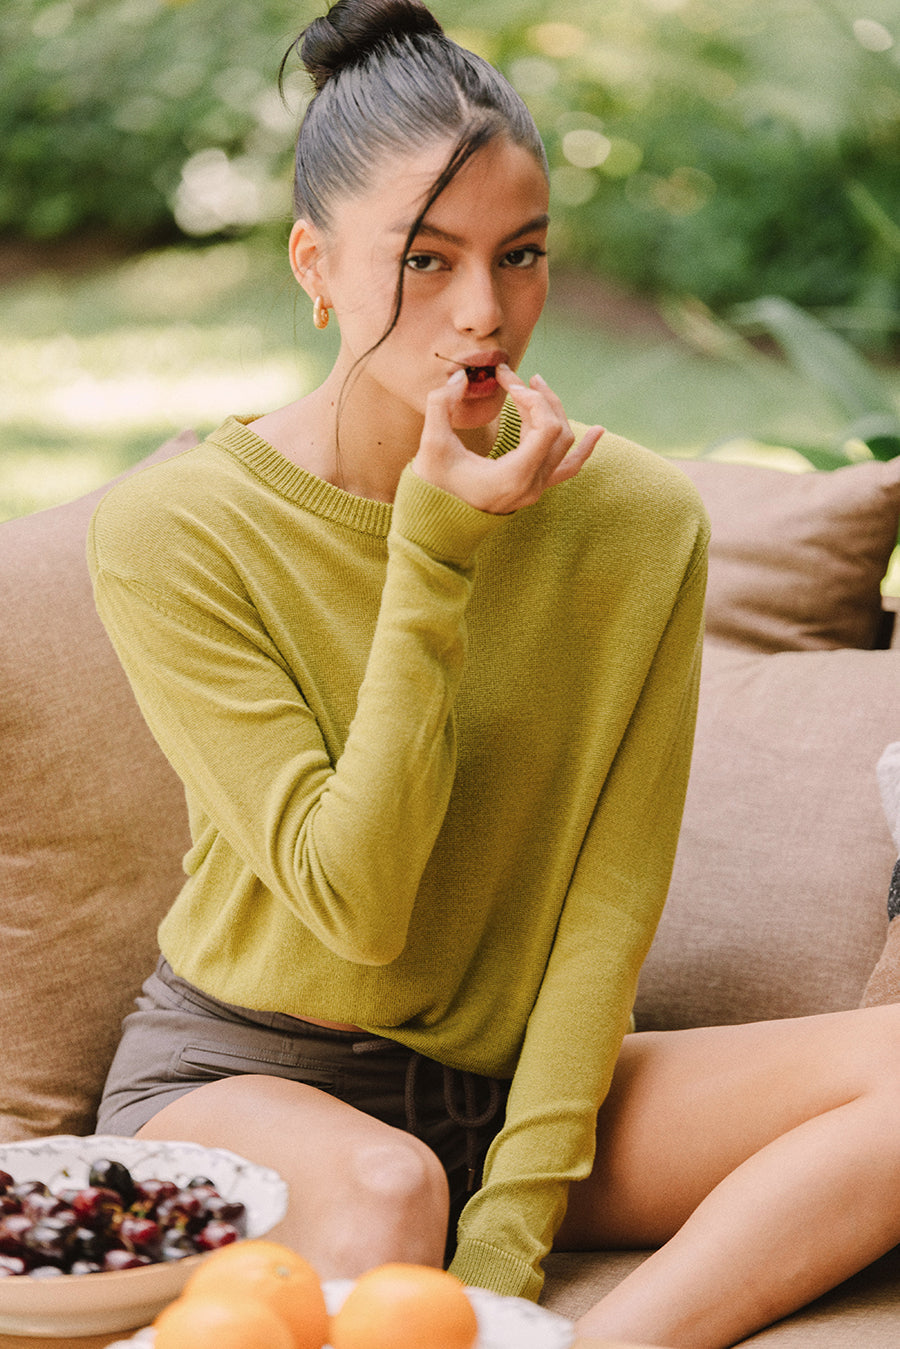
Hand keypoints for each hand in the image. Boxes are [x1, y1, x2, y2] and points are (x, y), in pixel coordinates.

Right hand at [411, 364, 603, 514]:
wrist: (437, 526)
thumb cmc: (433, 489)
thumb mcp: (430, 445)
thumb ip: (440, 406)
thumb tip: (460, 378)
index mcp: (515, 476)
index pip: (547, 427)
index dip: (532, 398)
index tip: (507, 383)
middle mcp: (532, 484)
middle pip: (558, 430)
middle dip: (539, 398)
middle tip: (514, 378)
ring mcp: (536, 489)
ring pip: (564, 443)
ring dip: (553, 411)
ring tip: (537, 385)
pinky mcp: (534, 488)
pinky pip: (568, 468)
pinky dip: (583, 448)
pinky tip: (598, 432)